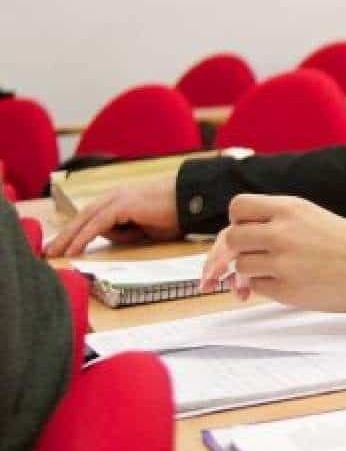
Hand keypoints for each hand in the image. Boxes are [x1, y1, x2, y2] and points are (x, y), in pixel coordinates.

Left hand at [44, 172, 181, 256]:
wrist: (192, 199)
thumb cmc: (174, 213)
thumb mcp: (144, 227)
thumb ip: (124, 230)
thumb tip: (107, 236)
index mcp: (119, 200)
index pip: (89, 216)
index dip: (73, 231)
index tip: (61, 246)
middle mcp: (114, 196)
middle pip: (82, 217)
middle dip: (64, 235)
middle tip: (48, 252)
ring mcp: (117, 199)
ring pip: (85, 220)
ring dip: (67, 238)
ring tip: (54, 254)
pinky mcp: (122, 205)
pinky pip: (97, 224)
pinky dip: (83, 238)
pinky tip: (73, 250)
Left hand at [198, 195, 345, 311]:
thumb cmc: (341, 242)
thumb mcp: (308, 216)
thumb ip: (273, 220)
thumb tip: (228, 241)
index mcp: (289, 209)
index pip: (238, 207)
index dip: (237, 220)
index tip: (247, 229)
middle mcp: (282, 232)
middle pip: (232, 238)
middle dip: (237, 249)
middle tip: (255, 254)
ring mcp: (282, 262)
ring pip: (241, 265)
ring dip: (253, 269)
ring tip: (280, 268)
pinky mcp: (286, 289)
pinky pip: (256, 286)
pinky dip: (265, 286)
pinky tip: (288, 281)